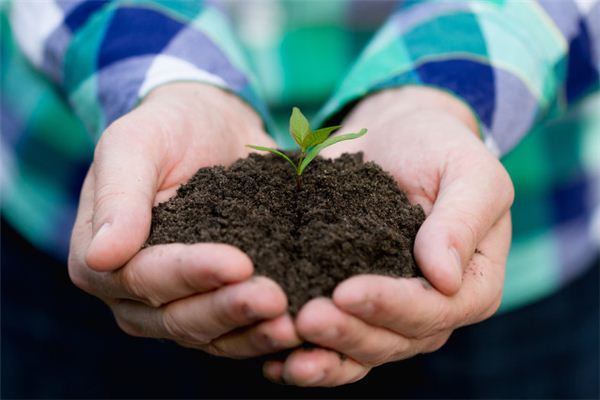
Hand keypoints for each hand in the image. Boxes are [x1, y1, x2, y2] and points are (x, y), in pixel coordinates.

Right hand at [68, 83, 299, 357]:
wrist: (208, 128)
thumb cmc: (166, 129)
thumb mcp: (134, 144)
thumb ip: (118, 196)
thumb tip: (100, 257)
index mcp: (103, 261)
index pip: (145, 276)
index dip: (190, 273)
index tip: (238, 263)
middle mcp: (136, 295)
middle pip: (179, 317)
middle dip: (228, 308)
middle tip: (275, 299)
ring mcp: (178, 305)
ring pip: (211, 334)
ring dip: (252, 332)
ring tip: (292, 323)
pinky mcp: (216, 303)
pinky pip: (237, 331)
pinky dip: (264, 333)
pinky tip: (297, 326)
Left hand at [263, 86, 513, 384]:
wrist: (396, 138)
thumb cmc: (438, 148)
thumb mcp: (468, 171)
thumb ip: (462, 221)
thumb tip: (446, 279)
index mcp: (471, 284)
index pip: (436, 309)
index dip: (392, 306)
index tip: (348, 292)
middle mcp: (433, 309)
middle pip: (394, 339)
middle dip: (349, 333)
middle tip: (306, 319)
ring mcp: (390, 311)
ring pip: (361, 349)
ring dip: (324, 353)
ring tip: (284, 346)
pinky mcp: (354, 304)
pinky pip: (336, 340)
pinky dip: (309, 353)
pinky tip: (275, 361)